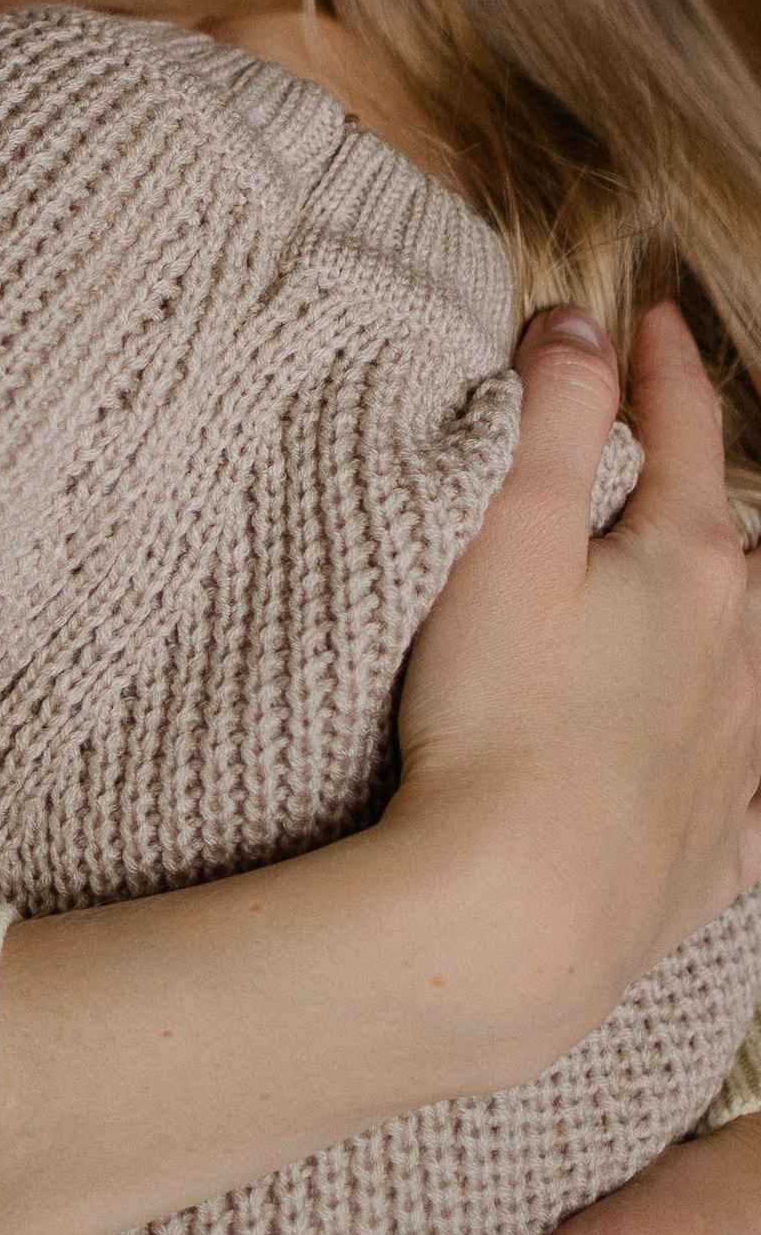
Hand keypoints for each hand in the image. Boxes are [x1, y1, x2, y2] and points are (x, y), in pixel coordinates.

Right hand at [383, 304, 760, 1082]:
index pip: (684, 430)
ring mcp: (735, 763)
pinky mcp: (709, 856)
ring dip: (739, 622)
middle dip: (710, 500)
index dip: (661, 365)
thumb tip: (579, 326)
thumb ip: (548, 416)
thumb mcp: (508, 534)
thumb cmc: (500, 719)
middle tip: (672, 465)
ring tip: (710, 593)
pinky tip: (741, 774)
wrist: (519, 914)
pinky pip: (758, 804)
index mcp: (693, 565)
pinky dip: (753, 773)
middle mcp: (742, 657)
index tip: (647, 320)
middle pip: (744, 549)